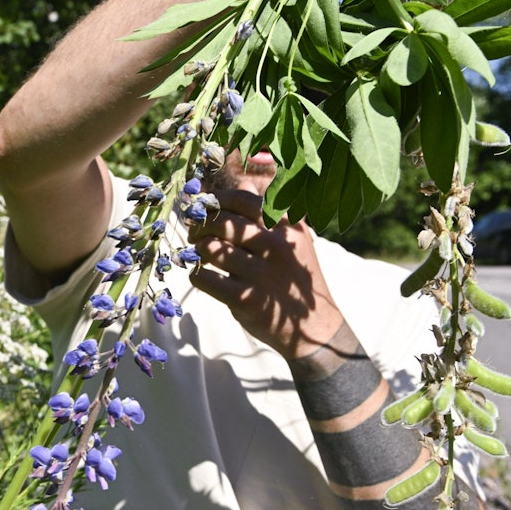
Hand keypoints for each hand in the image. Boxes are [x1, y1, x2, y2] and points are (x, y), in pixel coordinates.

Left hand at [186, 180, 345, 359]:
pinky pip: (205, 278)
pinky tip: (203, 274)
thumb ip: (269, 212)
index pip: (243, 199)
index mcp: (288, 227)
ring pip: (211, 248)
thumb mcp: (294, 240)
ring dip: (198, 249)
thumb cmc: (294, 276)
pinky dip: (197, 273)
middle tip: (195, 231)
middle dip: (201, 224)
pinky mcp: (246, 300)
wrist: (314, 326)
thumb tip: (243, 183)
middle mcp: (277, 247)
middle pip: (222, 222)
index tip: (204, 205)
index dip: (216, 200)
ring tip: (201, 253)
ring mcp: (262, 274)